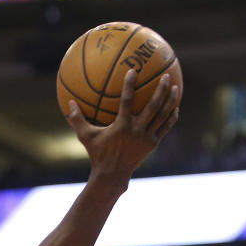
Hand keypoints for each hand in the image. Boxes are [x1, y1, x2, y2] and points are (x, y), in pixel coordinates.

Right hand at [65, 68, 179, 184]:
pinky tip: (176, 107)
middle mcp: (137, 131)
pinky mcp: (153, 144)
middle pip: (153, 107)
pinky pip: (165, 127)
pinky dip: (171, 117)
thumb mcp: (85, 136)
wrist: (113, 175)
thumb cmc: (98, 154)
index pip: (127, 101)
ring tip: (177, 87)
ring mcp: (147, 138)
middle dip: (161, 90)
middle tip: (166, 76)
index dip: (129, 85)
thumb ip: (77, 119)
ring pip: (162, 116)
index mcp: (122, 126)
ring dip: (170, 101)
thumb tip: (68, 102)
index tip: (133, 70)